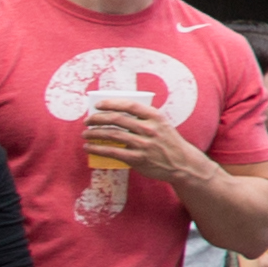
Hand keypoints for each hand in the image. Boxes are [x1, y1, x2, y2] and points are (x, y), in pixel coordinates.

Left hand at [81, 101, 214, 195]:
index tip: (98, 105)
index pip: (130, 105)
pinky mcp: (138, 159)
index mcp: (156, 117)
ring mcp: (144, 144)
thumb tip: (118, 112)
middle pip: (117, 119)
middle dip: (97, 118)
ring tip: (85, 134)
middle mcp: (150, 129)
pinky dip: (97, 149)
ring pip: (112, 135)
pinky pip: (112, 152)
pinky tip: (89, 148)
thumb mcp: (162, 125)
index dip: (111, 103)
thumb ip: (144, 118)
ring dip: (94, 133)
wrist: (182, 163)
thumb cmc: (168, 142)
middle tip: (88, 121)